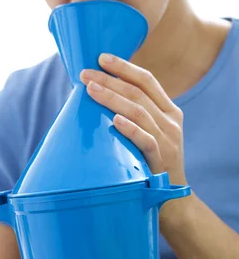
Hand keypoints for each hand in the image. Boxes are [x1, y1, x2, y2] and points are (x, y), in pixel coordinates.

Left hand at [80, 53, 186, 186]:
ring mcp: (168, 140)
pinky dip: (130, 129)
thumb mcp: (150, 132)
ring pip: (139, 112)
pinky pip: (146, 140)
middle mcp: (171, 121)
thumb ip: (134, 113)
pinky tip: (114, 121)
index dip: (124, 67)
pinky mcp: (162, 159)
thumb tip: (98, 91)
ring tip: (91, 89)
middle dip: (110, 80)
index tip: (101, 58)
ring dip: (112, 98)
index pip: (147, 80)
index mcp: (169, 110)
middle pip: (138, 93)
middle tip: (86, 74)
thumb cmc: (151, 161)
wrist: (172, 200)